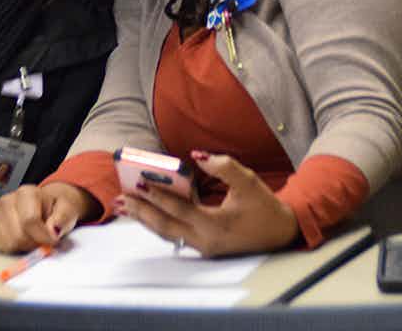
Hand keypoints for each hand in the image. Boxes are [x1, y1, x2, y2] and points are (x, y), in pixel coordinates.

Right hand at [0, 182, 97, 253]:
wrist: (45, 205)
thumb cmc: (55, 209)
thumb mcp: (68, 210)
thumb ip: (62, 219)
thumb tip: (52, 231)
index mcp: (27, 193)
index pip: (29, 220)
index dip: (42, 237)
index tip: (52, 241)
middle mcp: (7, 200)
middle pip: (17, 236)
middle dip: (33, 244)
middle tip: (42, 239)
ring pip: (7, 244)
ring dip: (22, 247)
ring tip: (31, 237)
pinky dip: (10, 248)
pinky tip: (19, 238)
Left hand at [116, 151, 298, 256]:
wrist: (282, 233)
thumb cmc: (264, 207)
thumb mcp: (248, 182)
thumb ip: (224, 166)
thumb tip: (197, 155)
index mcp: (215, 226)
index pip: (179, 210)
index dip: (158, 196)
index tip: (139, 183)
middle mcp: (205, 241)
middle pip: (164, 226)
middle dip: (141, 211)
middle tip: (120, 197)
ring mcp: (202, 247)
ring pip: (166, 233)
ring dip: (144, 218)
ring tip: (124, 205)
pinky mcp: (202, 246)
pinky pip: (174, 234)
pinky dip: (157, 221)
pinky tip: (144, 212)